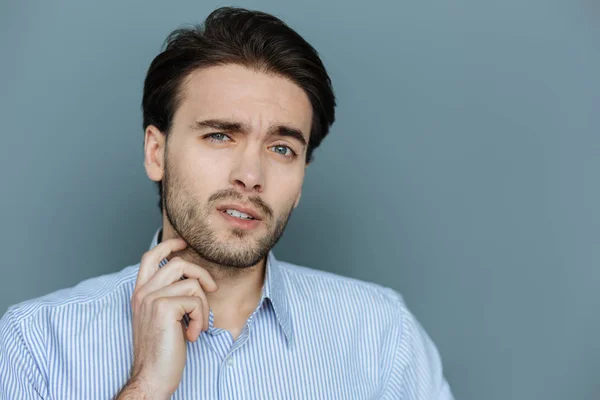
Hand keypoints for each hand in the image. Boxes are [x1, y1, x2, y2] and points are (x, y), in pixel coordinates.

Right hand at [118, 238, 217, 398]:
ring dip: (202, 305)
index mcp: (140, 293)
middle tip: (211, 290)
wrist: (152, 377)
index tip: (184, 243)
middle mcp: (142, 292)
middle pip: (178, 262)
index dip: (169, 244)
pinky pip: (196, 300)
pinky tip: (192, 335)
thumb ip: (169, 297)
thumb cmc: (162, 351)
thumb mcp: (163, 318)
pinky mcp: (164, 307)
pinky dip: (200, 318)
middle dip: (201, 274)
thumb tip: (192, 280)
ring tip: (196, 325)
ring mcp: (151, 298)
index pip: (150, 256)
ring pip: (191, 283)